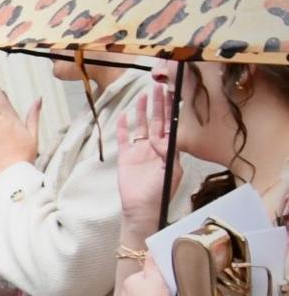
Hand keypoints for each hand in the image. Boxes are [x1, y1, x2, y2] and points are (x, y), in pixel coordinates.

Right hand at [115, 73, 182, 239]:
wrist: (142, 209)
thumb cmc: (160, 193)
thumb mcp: (171, 171)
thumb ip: (168, 153)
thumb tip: (160, 139)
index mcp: (169, 149)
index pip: (171, 124)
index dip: (172, 109)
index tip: (173, 93)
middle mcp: (155, 147)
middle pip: (157, 120)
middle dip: (158, 104)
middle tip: (158, 86)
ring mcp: (140, 151)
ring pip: (141, 126)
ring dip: (142, 111)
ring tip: (143, 95)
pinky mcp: (125, 157)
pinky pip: (124, 139)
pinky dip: (123, 127)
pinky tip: (123, 115)